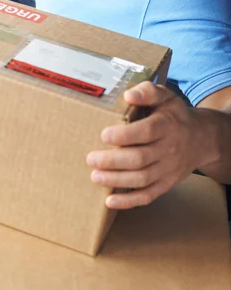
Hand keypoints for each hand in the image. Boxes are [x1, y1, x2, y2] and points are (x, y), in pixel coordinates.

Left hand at [86, 82, 202, 208]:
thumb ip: (147, 92)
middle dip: (113, 161)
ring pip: (142, 179)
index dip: (125, 135)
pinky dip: (129, 201)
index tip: (104, 135)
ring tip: (95, 177)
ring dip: (116, 180)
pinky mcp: (167, 183)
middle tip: (91, 159)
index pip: (147, 132)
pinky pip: (149, 195)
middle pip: (140, 159)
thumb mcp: (165, 96)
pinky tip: (110, 201)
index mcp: (167, 125)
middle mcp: (169, 149)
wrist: (202, 139)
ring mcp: (168, 169)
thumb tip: (129, 95)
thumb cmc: (175, 115)